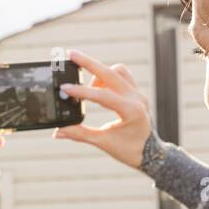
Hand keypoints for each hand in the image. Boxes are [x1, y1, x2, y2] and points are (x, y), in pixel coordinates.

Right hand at [53, 50, 153, 168]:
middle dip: (90, 63)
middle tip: (71, 54)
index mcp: (132, 111)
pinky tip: (97, 86)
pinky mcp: (136, 92)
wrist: (150, 154)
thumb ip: (80, 134)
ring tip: (86, 85)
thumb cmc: (129, 150)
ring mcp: (138, 93)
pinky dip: (108, 76)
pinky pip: (122, 75)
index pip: (103, 95)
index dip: (82, 91)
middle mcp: (137, 98)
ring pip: (117, 71)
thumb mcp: (104, 143)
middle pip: (111, 73)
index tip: (65, 88)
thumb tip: (58, 131)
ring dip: (99, 72)